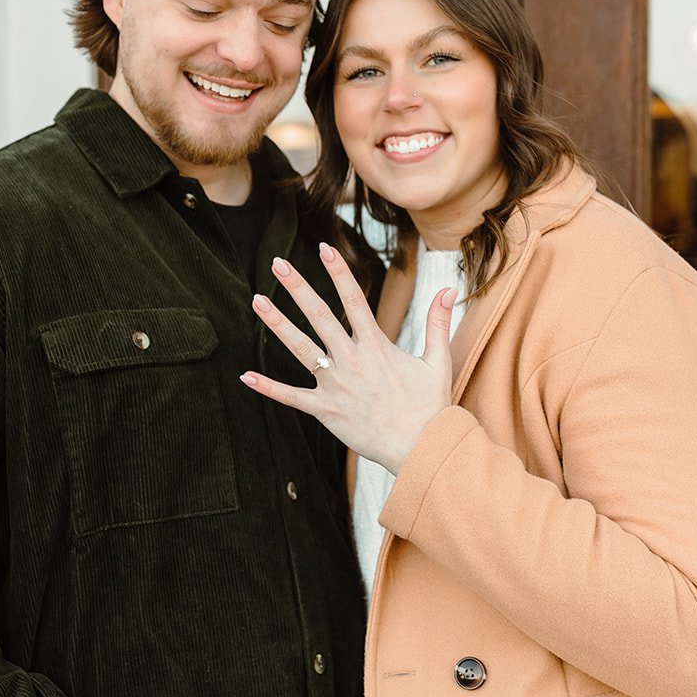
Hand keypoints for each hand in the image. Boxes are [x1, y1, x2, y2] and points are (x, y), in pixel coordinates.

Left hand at [241, 242, 454, 474]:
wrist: (421, 448)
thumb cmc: (431, 406)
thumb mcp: (439, 361)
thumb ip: (437, 322)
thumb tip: (449, 289)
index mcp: (376, 346)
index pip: (354, 299)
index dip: (338, 272)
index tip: (324, 248)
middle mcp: (351, 360)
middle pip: (319, 315)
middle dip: (297, 287)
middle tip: (277, 264)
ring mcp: (336, 385)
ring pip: (300, 348)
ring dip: (277, 324)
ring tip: (258, 301)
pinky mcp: (326, 410)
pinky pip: (291, 397)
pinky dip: (268, 387)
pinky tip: (246, 375)